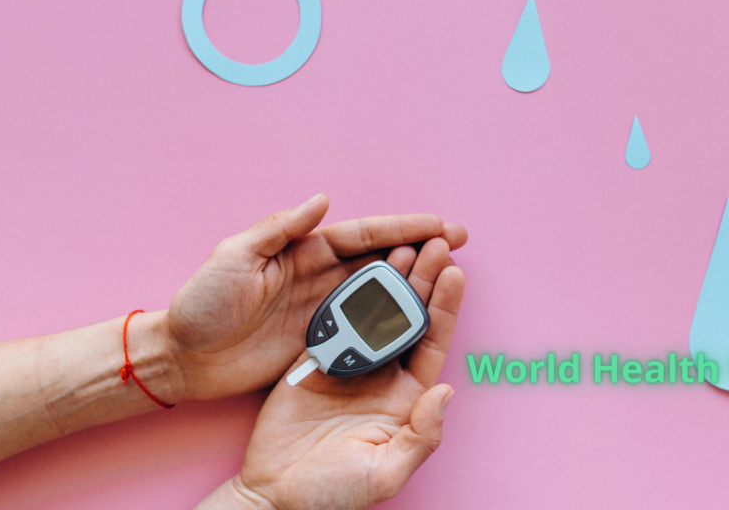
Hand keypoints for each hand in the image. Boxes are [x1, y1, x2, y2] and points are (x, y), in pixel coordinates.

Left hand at [163, 194, 466, 401]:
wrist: (184, 358)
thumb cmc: (202, 304)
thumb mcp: (234, 257)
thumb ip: (279, 228)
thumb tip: (322, 200)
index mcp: (302, 250)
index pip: (362, 235)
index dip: (401, 227)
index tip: (438, 223)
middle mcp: (318, 276)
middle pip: (381, 258)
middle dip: (421, 248)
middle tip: (459, 242)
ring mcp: (322, 310)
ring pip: (379, 291)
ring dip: (413, 282)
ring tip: (450, 275)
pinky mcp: (319, 342)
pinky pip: (364, 328)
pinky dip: (391, 321)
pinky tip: (416, 320)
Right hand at [198, 236, 464, 509]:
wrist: (273, 494)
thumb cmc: (332, 493)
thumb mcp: (385, 471)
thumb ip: (421, 435)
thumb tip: (447, 393)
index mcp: (405, 398)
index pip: (432, 342)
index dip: (444, 307)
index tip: (455, 272)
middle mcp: (381, 375)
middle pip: (408, 317)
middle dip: (423, 280)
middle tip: (434, 243)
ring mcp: (349, 365)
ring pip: (374, 312)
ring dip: (388, 279)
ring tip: (401, 245)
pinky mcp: (315, 359)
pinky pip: (336, 320)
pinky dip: (348, 293)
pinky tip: (358, 267)